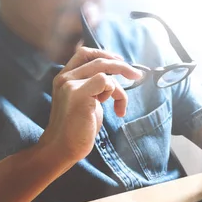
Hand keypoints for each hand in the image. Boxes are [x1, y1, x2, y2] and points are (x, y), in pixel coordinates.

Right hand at [38, 47, 142, 165]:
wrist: (64, 147)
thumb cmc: (78, 127)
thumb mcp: (87, 100)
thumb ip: (94, 86)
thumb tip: (114, 76)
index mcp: (65, 77)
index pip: (84, 53)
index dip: (105, 54)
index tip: (121, 62)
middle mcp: (65, 78)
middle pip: (98, 59)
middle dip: (122, 66)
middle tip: (137, 75)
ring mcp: (70, 85)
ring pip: (105, 72)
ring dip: (120, 90)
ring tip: (119, 107)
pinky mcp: (79, 95)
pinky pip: (107, 81)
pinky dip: (118, 94)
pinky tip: (117, 111)